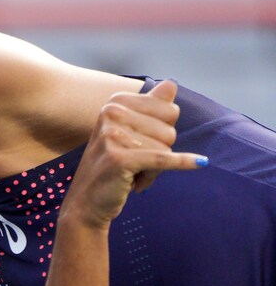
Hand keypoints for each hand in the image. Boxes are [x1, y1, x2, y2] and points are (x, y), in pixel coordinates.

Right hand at [62, 79, 207, 229]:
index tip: (139, 146)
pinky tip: (201, 163)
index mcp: (115, 103)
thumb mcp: (128, 133)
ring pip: (166, 148)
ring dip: (154, 169)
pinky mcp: (120, 158)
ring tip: (131, 175)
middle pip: (169, 129)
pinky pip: (163, 159)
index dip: (161, 133)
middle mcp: (111, 113)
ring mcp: (113, 135)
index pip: (168, 110)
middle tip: (135, 164)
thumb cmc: (110, 167)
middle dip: (159, 151)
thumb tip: (171, 83)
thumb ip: (151, 107)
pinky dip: (184, 162)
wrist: (85, 203)